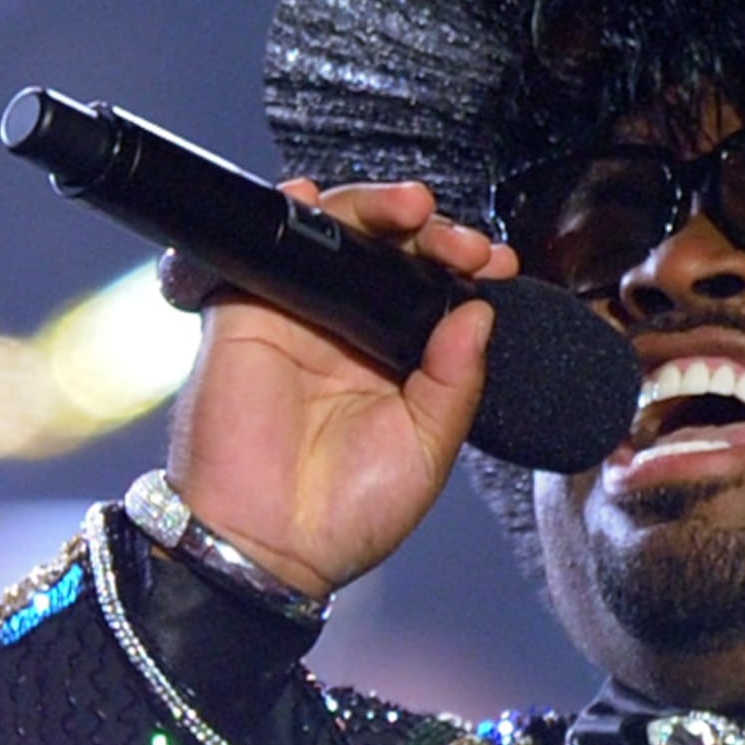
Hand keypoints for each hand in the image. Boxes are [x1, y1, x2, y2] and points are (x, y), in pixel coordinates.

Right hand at [163, 178, 517, 601]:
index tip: (499, 267)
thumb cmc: (348, 515)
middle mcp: (348, 333)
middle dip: (432, 234)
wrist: (271, 545)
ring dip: (375, 210)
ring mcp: (298, 318)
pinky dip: (291, 214)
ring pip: (336, 236)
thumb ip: (456, 381)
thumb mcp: (427, 448)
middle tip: (464, 246)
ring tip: (414, 210)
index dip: (465, 269)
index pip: (434, 293)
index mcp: (396, 363)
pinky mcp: (245, 313)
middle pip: (390, 253)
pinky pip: (268, 248)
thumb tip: (480, 312)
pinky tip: (316, 199)